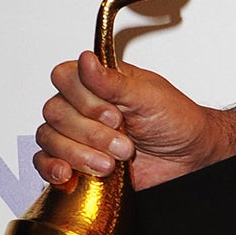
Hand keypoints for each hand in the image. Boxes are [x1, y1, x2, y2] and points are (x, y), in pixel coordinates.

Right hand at [35, 49, 235, 190]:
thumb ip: (113, 81)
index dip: (84, 100)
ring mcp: (77, 134)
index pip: (64, 78)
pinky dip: (51, 168)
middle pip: (55, 112)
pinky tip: (68, 174)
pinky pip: (45, 161)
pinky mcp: (76, 161)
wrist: (190, 157)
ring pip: (49, 138)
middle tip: (125, 146)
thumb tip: (86, 60)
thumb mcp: (149, 97)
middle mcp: (82, 106)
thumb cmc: (175, 121)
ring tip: (110, 166)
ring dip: (78, 154)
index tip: (115, 115)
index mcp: (97, 82)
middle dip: (91, 134)